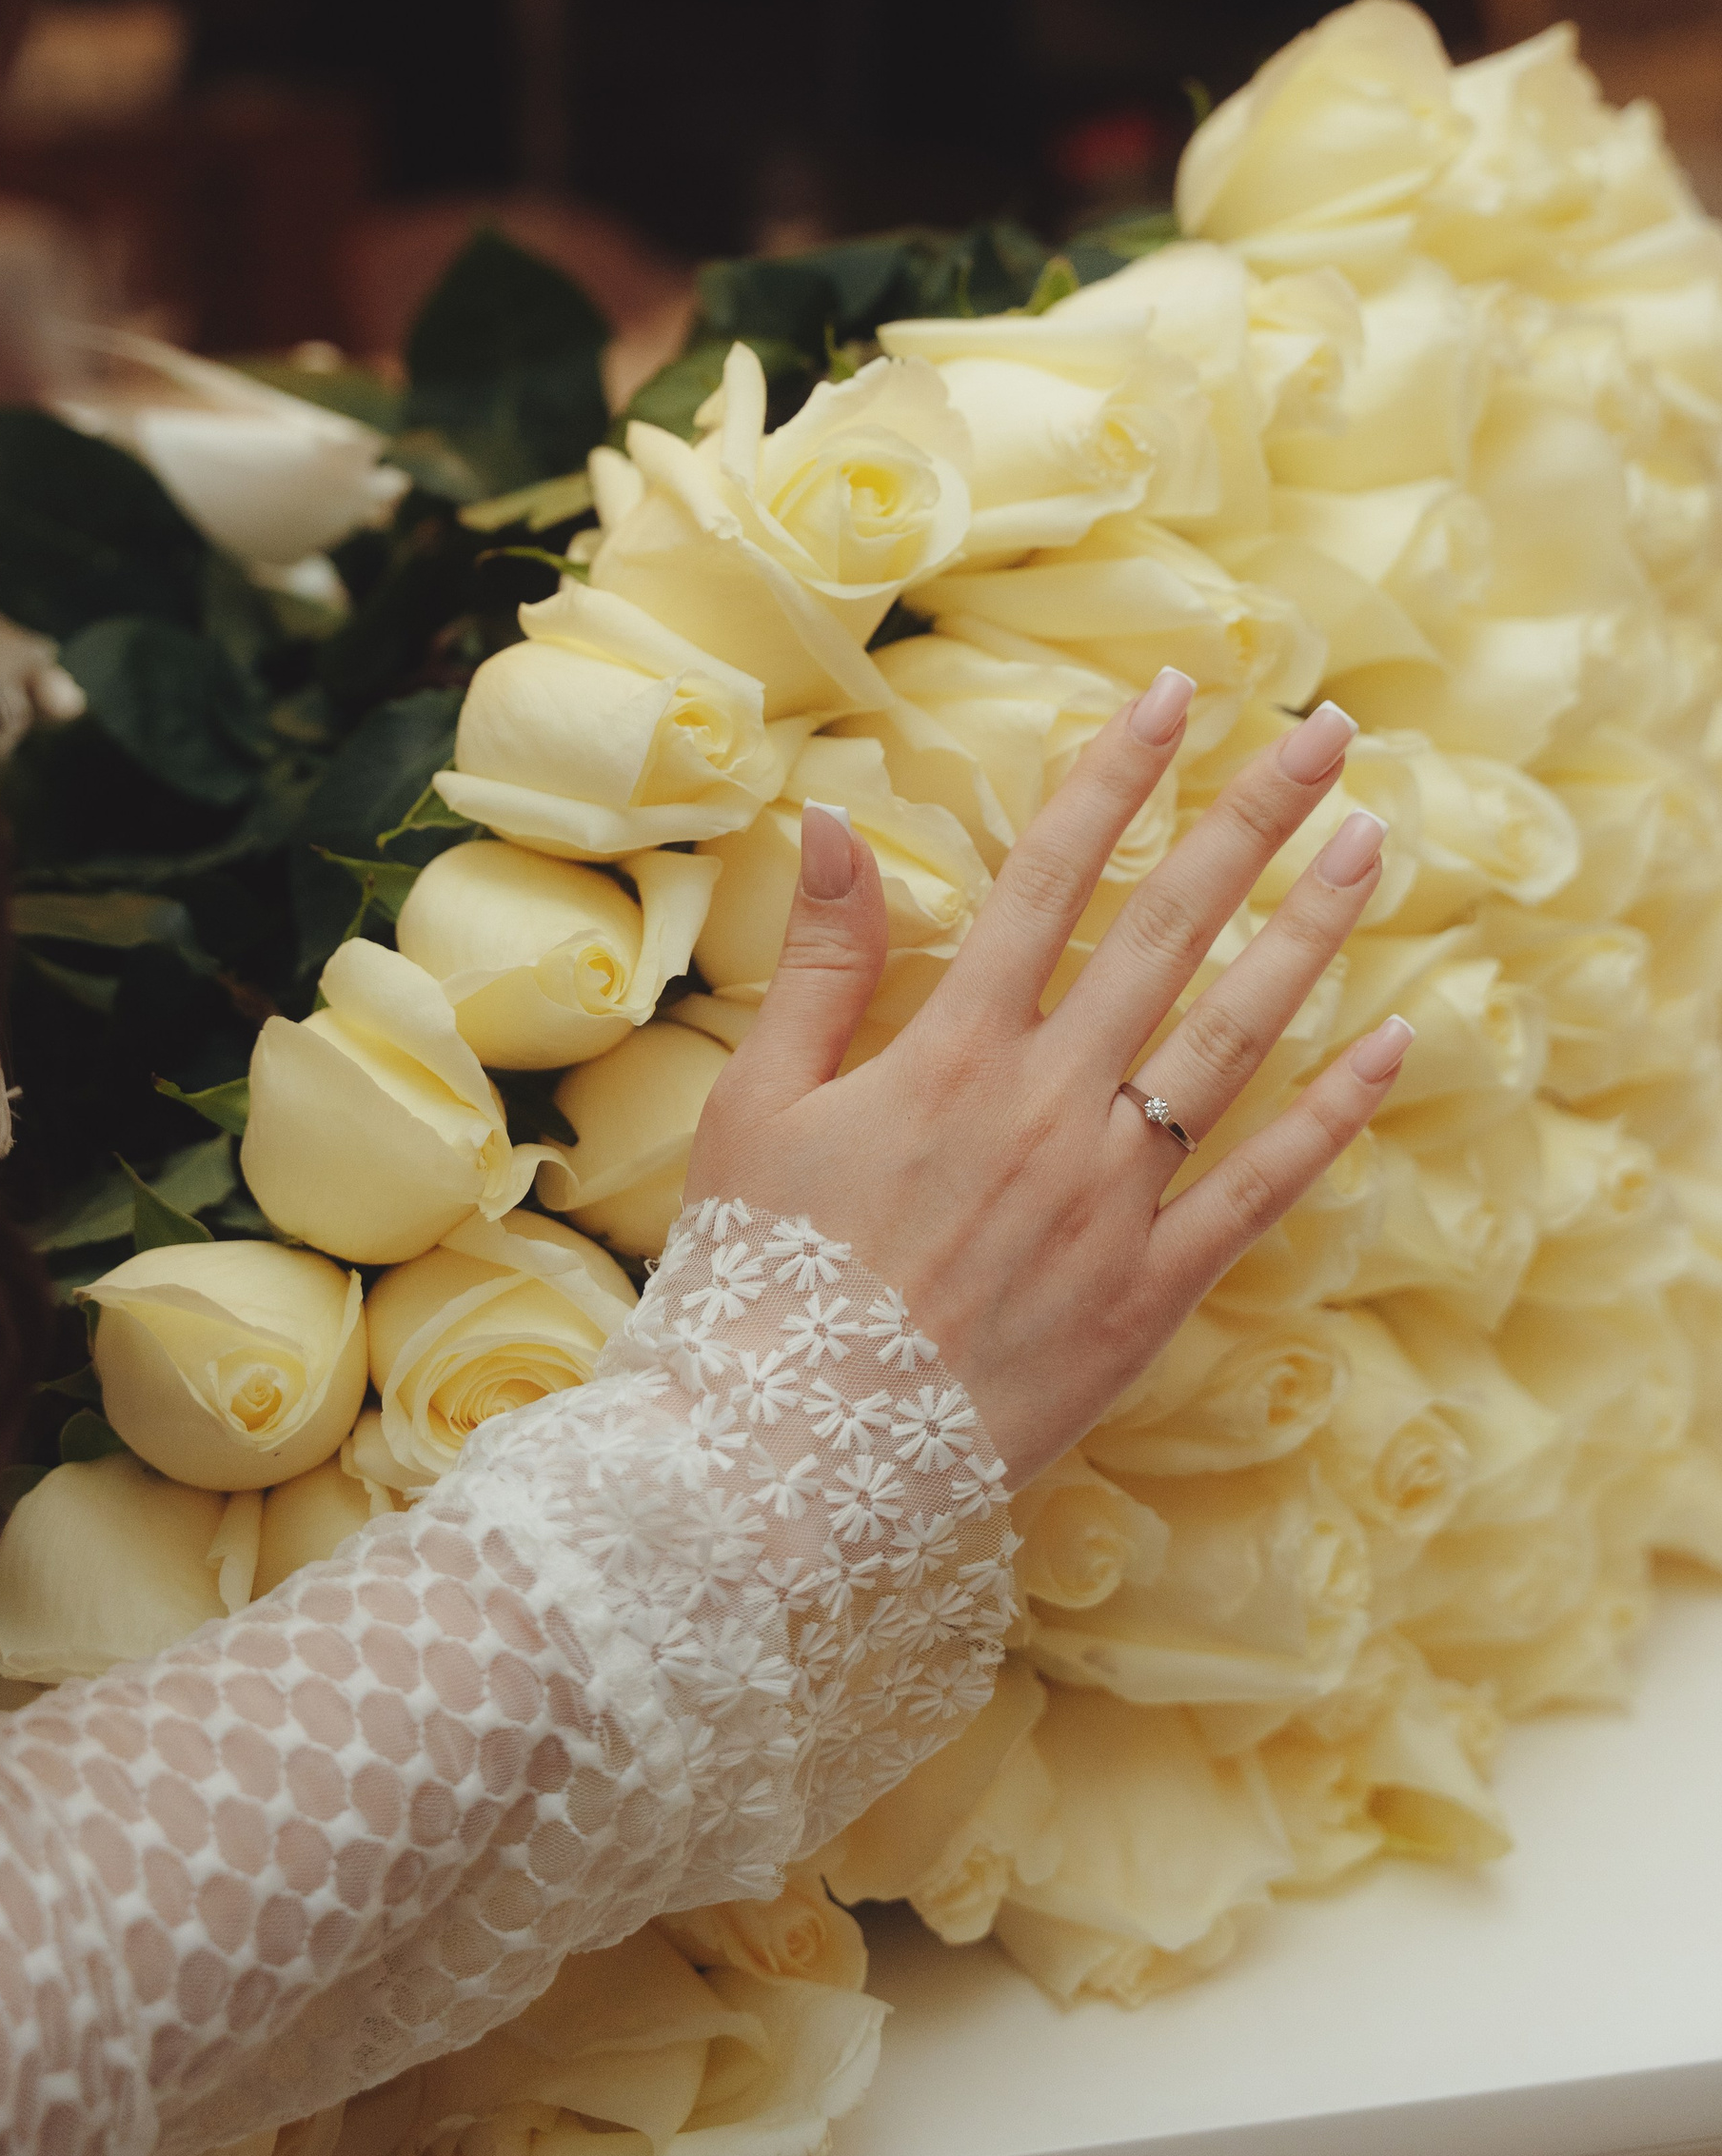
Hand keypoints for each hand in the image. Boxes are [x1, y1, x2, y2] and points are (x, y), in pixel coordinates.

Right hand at [685, 671, 1411, 1485]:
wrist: (794, 1462)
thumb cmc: (761, 1280)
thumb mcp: (760, 1104)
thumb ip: (821, 962)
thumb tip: (830, 821)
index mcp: (952, 1050)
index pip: (1054, 875)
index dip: (1119, 775)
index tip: (1179, 692)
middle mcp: (1049, 1104)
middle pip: (1171, 929)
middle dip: (1255, 818)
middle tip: (1328, 734)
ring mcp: (1111, 1197)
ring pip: (1236, 1037)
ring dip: (1312, 932)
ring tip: (1374, 845)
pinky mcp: (1151, 1290)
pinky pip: (1262, 1187)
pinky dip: (1334, 1114)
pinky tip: (1396, 1043)